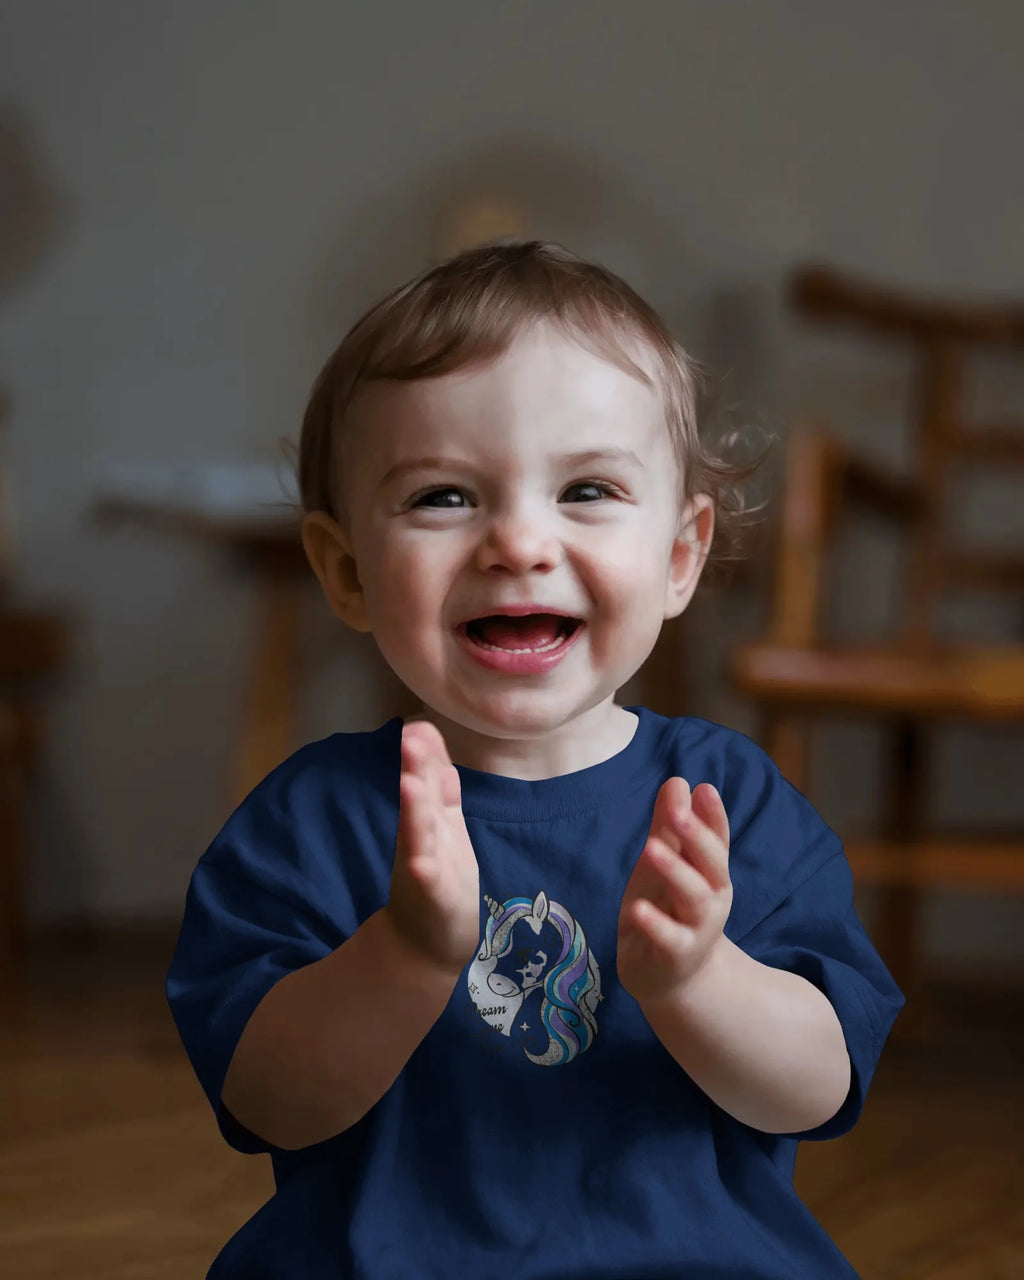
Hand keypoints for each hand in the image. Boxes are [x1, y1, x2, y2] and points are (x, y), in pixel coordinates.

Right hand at [385, 720, 480, 975]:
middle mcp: (421, 836)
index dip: (426, 752)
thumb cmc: (439, 873)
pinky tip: (420, 862)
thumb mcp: (441, 820)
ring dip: (415, 810)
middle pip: (419, 799)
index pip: (429, 777)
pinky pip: (426, 881)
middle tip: (410, 736)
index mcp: (430, 816)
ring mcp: (423, 866)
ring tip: (412, 784)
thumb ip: (436, 779)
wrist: (429, 940)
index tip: (417, 722)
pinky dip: (423, 869)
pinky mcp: (431, 897)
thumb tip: (423, 729)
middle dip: (416, 768)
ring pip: (419, 835)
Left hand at [617, 776, 731, 1007]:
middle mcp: (713, 898)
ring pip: (694, 897)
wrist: (672, 978)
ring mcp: (698, 928)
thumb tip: (679, 780)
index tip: (704, 788)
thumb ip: (669, 826)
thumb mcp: (665, 864)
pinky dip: (655, 924)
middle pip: (711, 864)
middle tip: (677, 812)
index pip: (716, 839)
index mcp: (711, 872)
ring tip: (651, 849)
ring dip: (675, 872)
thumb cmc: (668, 910)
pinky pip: (669, 938)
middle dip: (697, 837)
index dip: (713, 815)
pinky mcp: (677, 954)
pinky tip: (637, 908)